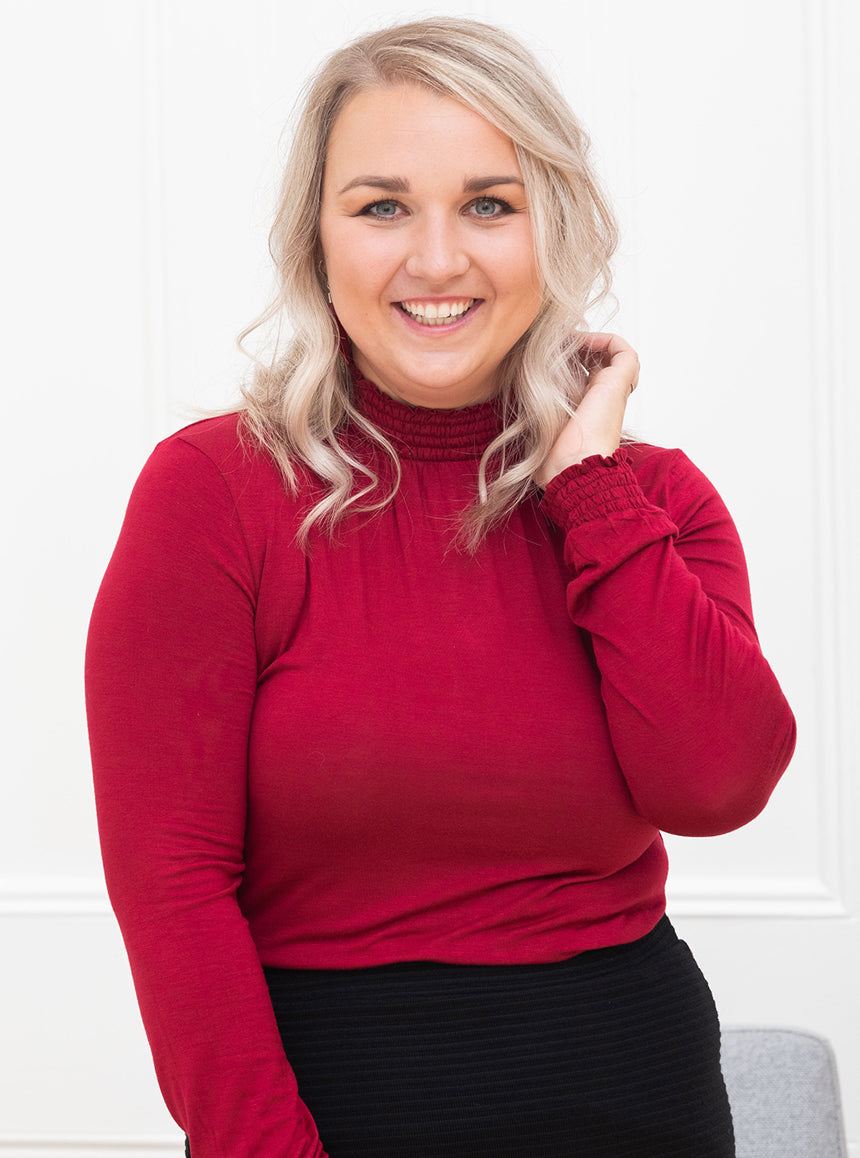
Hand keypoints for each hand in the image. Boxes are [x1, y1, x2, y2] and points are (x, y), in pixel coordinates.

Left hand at [533, 332, 639, 488]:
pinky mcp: (620, 382)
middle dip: (577, 346)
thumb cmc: (551, 451)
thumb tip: (517, 373)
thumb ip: (532, 400)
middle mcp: (602, 398)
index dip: (566, 359)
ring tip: (569, 339)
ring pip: (611, 354)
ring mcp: (613, 390)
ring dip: (590, 340)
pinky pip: (622, 350)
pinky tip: (581, 342)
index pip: (582, 374)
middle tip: (557, 342)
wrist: (572, 465)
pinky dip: (604, 338)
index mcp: (586, 408)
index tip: (545, 354)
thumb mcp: (536, 419)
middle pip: (596, 361)